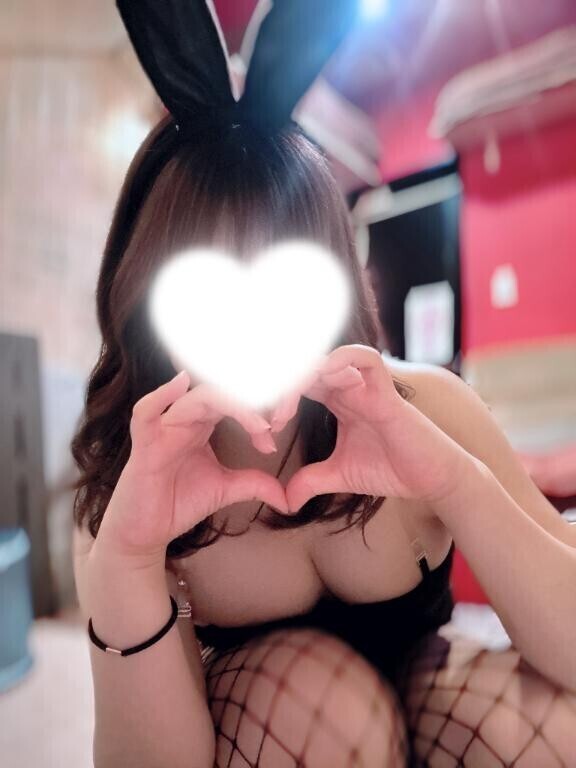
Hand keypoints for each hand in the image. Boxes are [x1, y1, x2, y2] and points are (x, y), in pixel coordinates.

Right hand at [96, 371, 288, 559]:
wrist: (147, 532)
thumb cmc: (178, 502)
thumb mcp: (226, 489)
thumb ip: (256, 485)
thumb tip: (289, 498)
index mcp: (203, 423)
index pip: (234, 400)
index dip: (258, 413)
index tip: (272, 442)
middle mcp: (185, 419)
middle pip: (221, 393)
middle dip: (251, 405)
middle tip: (271, 428)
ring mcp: (163, 428)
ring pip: (197, 398)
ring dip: (231, 404)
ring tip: (257, 424)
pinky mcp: (144, 445)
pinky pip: (146, 412)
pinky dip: (160, 396)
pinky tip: (180, 384)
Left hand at [270, 344, 472, 512]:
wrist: (430, 479)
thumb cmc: (391, 469)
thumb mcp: (339, 476)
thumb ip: (310, 482)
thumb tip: (284, 502)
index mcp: (336, 399)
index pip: (297, 381)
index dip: (274, 399)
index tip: (264, 432)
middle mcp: (348, 386)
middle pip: (305, 366)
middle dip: (278, 389)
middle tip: (267, 422)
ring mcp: (366, 385)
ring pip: (325, 358)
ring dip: (299, 379)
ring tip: (283, 412)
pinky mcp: (386, 392)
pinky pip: (364, 359)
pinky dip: (338, 362)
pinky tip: (318, 386)